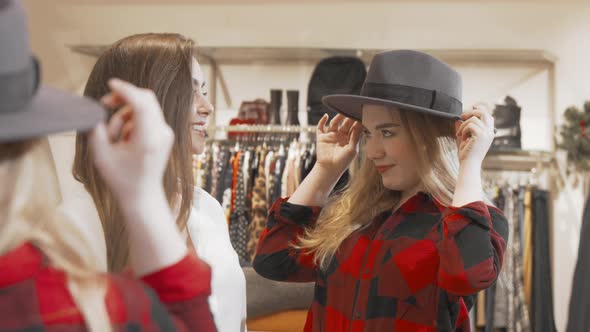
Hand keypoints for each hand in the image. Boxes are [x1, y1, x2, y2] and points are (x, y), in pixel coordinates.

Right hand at [88, 78, 173, 203]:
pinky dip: (133, 120)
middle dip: (124, 97)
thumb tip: (95, 111)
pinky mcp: (165, 134)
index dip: (126, 90)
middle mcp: (162, 134)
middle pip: (146, 99)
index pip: (142, 104)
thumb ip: (96, 131)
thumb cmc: (121, 179)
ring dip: (125, 113)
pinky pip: (148, 116)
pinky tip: (124, 138)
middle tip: (105, 104)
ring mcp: (166, 134)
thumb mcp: (101, 156)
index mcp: (148, 140)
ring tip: (114, 136)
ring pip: (145, 107)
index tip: (111, 83)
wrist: (142, 195)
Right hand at [315, 113, 361, 173]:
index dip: (356, 121)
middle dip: (348, 117)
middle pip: (345, 123)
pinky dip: (322, 121)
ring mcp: (331, 136)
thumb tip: (359, 124)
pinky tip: (326, 116)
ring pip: (334, 123)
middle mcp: (340, 136)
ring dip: (338, 117)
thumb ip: (355, 137)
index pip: (353, 127)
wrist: (329, 168)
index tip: (360, 113)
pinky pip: (320, 127)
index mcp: (349, 139)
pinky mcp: (321, 137)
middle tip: (352, 109)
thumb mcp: (352, 149)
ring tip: (341, 110)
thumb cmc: (343, 161)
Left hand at [455, 106, 494, 164]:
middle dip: (471, 112)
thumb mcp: (464, 138)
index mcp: (489, 133)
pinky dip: (463, 130)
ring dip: (463, 125)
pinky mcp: (481, 135)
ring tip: (460, 134)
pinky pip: (470, 125)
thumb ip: (462, 128)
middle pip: (484, 113)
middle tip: (461, 116)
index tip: (473, 106)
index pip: (488, 116)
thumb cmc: (466, 153)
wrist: (468, 164)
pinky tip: (462, 138)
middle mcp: (490, 132)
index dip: (481, 109)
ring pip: (473, 119)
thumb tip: (457, 119)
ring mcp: (486, 133)